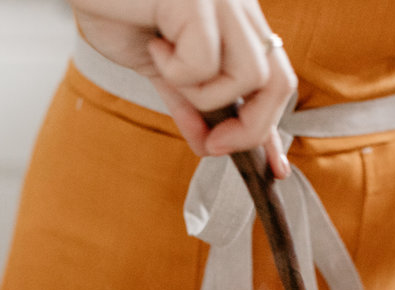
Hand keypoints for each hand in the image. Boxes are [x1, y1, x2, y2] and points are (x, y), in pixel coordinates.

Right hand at [73, 0, 295, 177]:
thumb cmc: (115, 7)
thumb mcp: (159, 66)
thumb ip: (188, 102)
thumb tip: (207, 143)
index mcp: (236, 21)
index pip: (275, 79)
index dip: (274, 127)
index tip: (274, 168)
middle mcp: (240, 7)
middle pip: (279, 82)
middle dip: (252, 129)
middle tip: (213, 144)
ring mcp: (224, 0)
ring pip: (249, 76)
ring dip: (205, 95)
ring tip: (167, 69)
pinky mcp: (199, 0)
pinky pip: (204, 62)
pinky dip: (175, 69)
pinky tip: (154, 43)